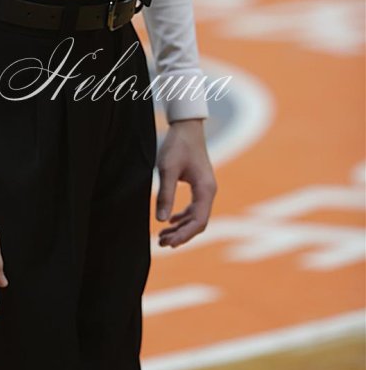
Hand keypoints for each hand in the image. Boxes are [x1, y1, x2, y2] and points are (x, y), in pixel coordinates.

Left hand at [155, 118, 216, 247]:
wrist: (187, 127)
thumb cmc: (178, 145)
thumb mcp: (167, 169)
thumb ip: (165, 194)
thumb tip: (162, 221)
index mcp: (206, 189)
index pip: (199, 221)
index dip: (184, 235)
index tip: (168, 242)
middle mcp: (209, 192)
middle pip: (198, 223)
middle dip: (181, 235)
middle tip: (161, 243)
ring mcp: (205, 189)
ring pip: (196, 217)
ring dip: (181, 228)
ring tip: (162, 237)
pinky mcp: (199, 186)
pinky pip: (194, 208)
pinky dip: (182, 218)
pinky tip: (170, 221)